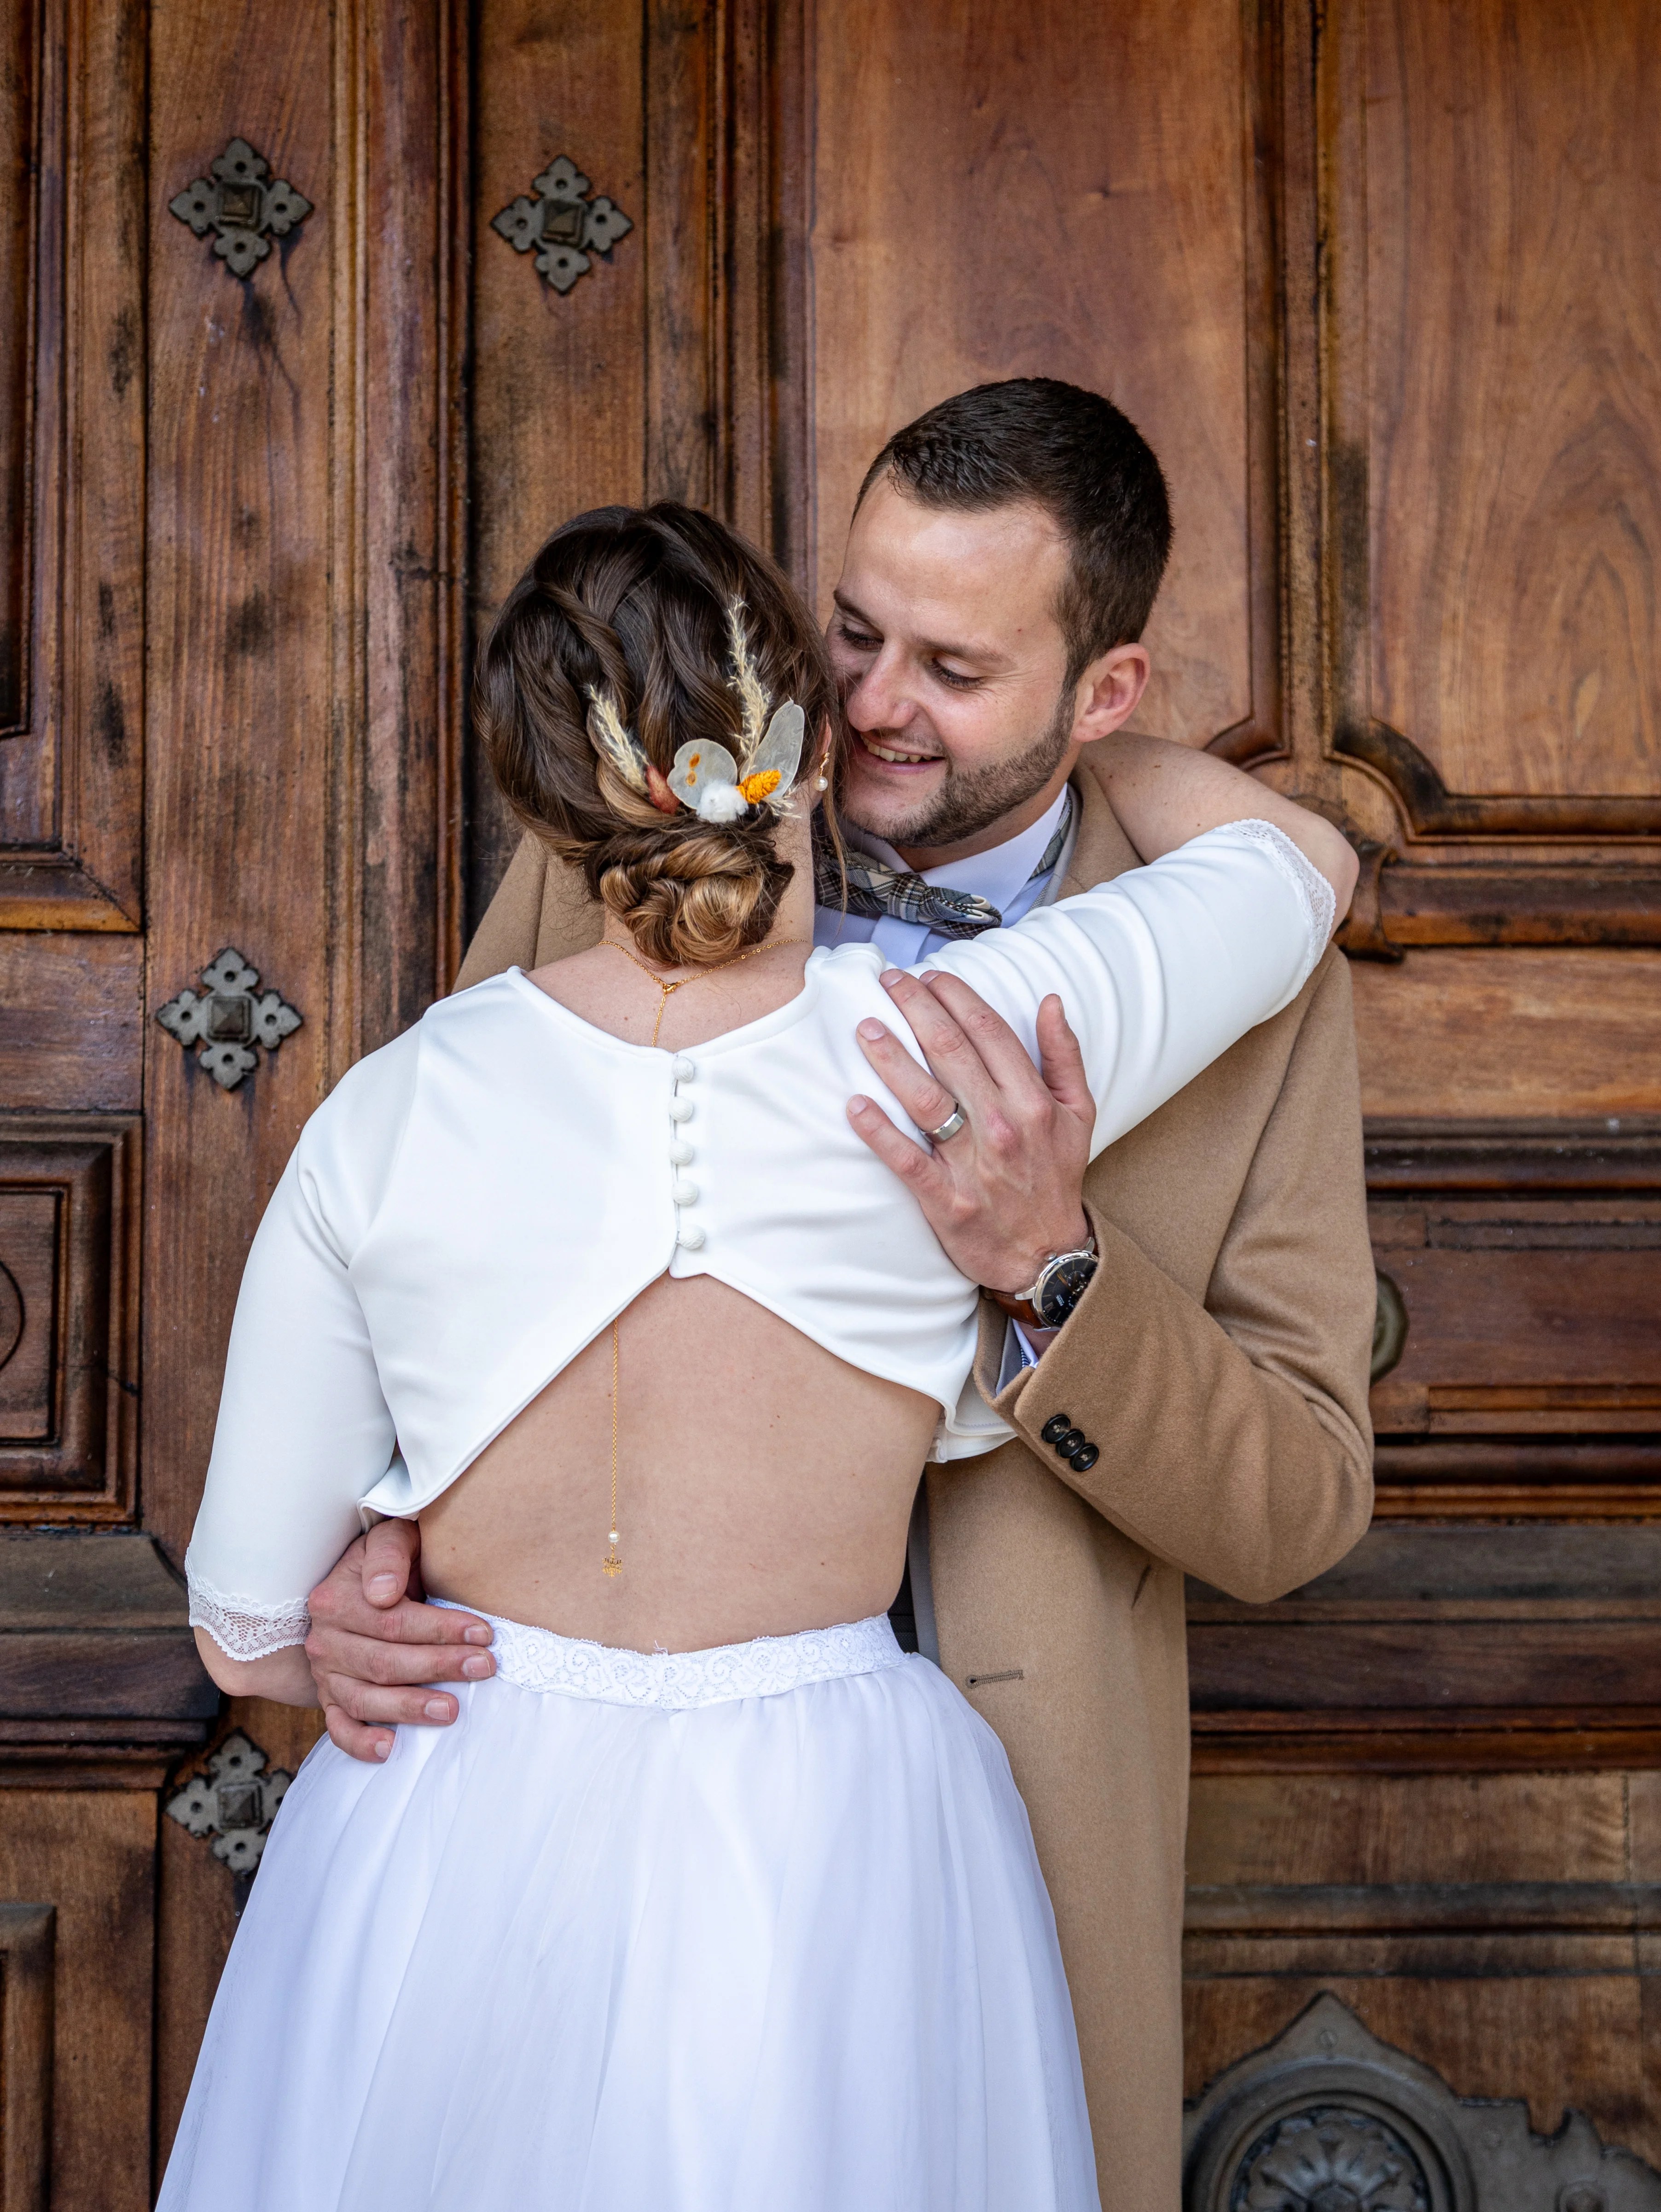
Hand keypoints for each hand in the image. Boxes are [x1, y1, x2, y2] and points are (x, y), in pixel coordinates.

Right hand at [304, 1520, 494, 1763]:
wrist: (363, 1583)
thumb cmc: (390, 1560)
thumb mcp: (390, 1538)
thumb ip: (389, 1554)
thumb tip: (384, 1591)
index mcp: (336, 1598)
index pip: (392, 1620)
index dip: (440, 1629)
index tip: (483, 1632)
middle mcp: (325, 1640)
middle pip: (384, 1661)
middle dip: (439, 1665)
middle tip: (484, 1667)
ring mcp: (325, 1674)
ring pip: (365, 1699)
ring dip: (410, 1708)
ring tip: (452, 1710)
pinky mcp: (329, 1699)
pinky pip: (339, 1728)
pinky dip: (361, 1743)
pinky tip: (390, 1748)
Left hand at [847, 970, 1092, 1294]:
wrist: (1046, 1255)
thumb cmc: (1056, 1176)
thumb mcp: (1079, 1114)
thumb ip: (1064, 1055)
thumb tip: (1051, 1000)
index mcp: (1033, 1101)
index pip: (988, 1032)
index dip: (956, 998)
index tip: (930, 977)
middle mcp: (1003, 1126)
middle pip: (951, 1054)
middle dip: (917, 1010)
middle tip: (889, 982)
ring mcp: (973, 1164)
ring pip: (925, 1099)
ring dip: (892, 1059)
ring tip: (866, 1027)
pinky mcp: (946, 1200)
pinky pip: (907, 1160)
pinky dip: (880, 1133)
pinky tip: (855, 1105)